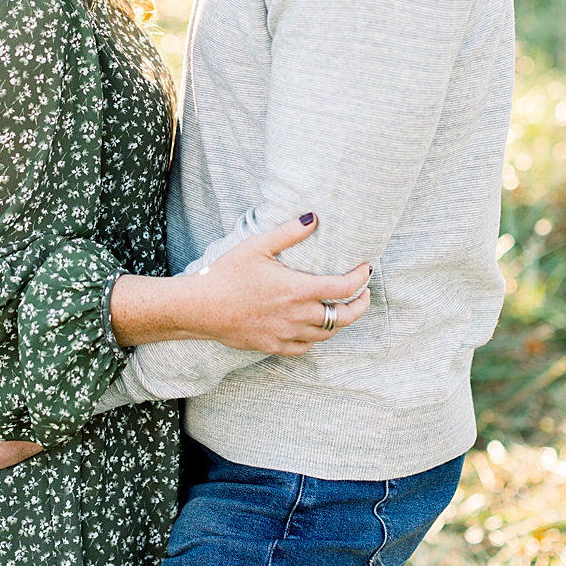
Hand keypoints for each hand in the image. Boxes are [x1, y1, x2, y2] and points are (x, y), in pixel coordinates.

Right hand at [171, 214, 372, 355]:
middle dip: (361, 305)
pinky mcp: (273, 347)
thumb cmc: (227, 273)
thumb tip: (314, 217)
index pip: (344, 288)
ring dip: (340, 322)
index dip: (361, 278)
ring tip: (343, 308)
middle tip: (365, 294)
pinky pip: (305, 348)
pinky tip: (314, 328)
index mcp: (298, 290)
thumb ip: (289, 232)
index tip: (366, 268)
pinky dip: (316, 338)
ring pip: (326, 335)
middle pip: (344, 318)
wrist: (199, 308)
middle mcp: (297, 316)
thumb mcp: (258, 246)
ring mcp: (285, 334)